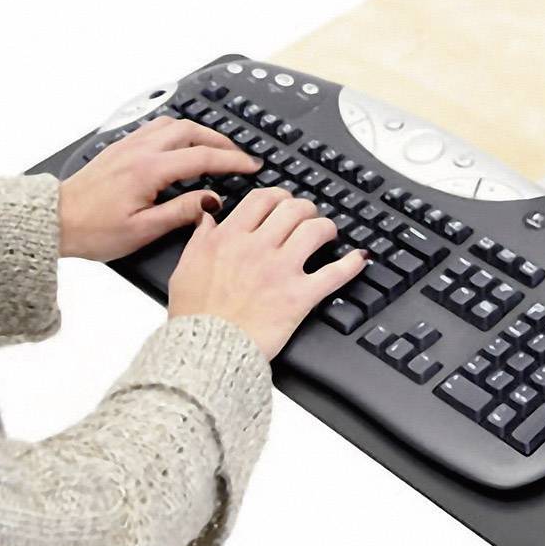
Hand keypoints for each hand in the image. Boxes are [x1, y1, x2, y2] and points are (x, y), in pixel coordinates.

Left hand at [58, 116, 262, 260]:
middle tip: (238, 154)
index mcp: (148, 170)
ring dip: (199, 131)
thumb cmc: (93, 230)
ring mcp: (128, 145)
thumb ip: (182, 211)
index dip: (232, 160)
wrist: (55, 220)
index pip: (202, 156)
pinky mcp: (119, 148)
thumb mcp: (143, 229)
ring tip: (215, 146)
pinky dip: (177, 131)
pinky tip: (182, 144)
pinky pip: (155, 128)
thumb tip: (212, 199)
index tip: (251, 165)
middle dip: (220, 140)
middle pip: (190, 130)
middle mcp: (139, 151)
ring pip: (172, 124)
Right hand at [167, 188, 367, 359]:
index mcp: (230, 237)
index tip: (282, 202)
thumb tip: (208, 215)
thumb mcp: (185, 267)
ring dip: (327, 227)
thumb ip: (200, 236)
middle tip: (308, 216)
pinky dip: (352, 264)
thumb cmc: (194, 315)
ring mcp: (282, 270)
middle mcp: (258, 247)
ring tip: (329, 233)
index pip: (262, 199)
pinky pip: (335, 273)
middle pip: (294, 209)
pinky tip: (359, 259)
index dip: (278, 196)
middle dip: (305, 208)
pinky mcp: (300, 296)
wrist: (206, 349)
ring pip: (316, 230)